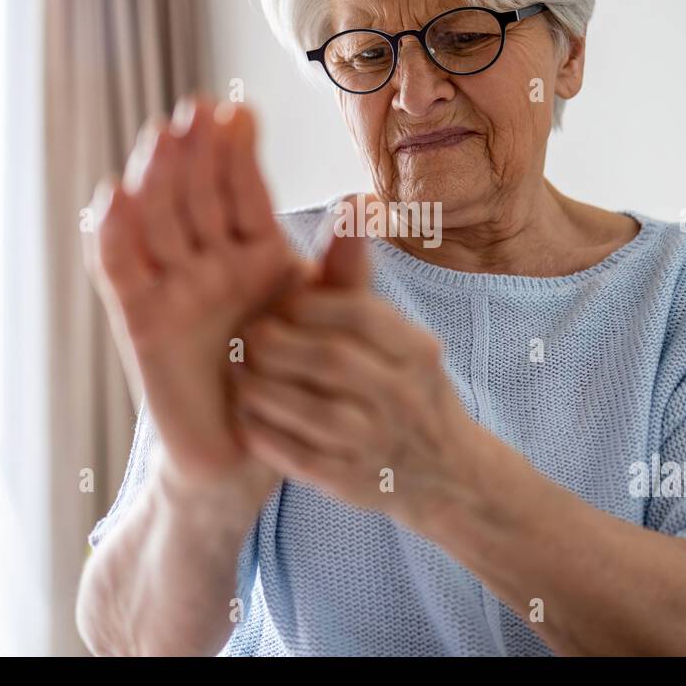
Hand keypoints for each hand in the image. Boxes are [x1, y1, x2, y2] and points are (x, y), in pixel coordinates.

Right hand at [84, 94, 307, 491]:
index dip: (238, 152)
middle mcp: (210, 260)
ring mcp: (173, 287)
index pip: (243, 190)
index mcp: (256, 251)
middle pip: (196, 194)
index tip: (239, 110)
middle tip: (198, 110)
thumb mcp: (326, 315)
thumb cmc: (293, 377)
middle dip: (196, 153)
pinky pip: (122, 271)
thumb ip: (343, 263)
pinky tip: (115, 195)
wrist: (255, 448)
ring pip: (160, 220)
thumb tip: (363, 201)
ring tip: (164, 136)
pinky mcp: (142, 320)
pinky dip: (115, 234)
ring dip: (158, 178)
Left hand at [230, 229, 480, 523]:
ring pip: (309, 410)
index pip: (359, 315)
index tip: (280, 304)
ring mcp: (378, 443)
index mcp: (416, 351)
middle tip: (248, 337)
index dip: (309, 305)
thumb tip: (351, 203)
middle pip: (329, 360)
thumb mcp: (399, 336)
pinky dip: (265, 435)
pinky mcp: (351, 482)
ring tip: (239, 374)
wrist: (447, 475)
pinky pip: (297, 457)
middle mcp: (402, 396)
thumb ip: (360, 283)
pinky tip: (247, 417)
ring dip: (262, 389)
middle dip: (277, 345)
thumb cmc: (406, 389)